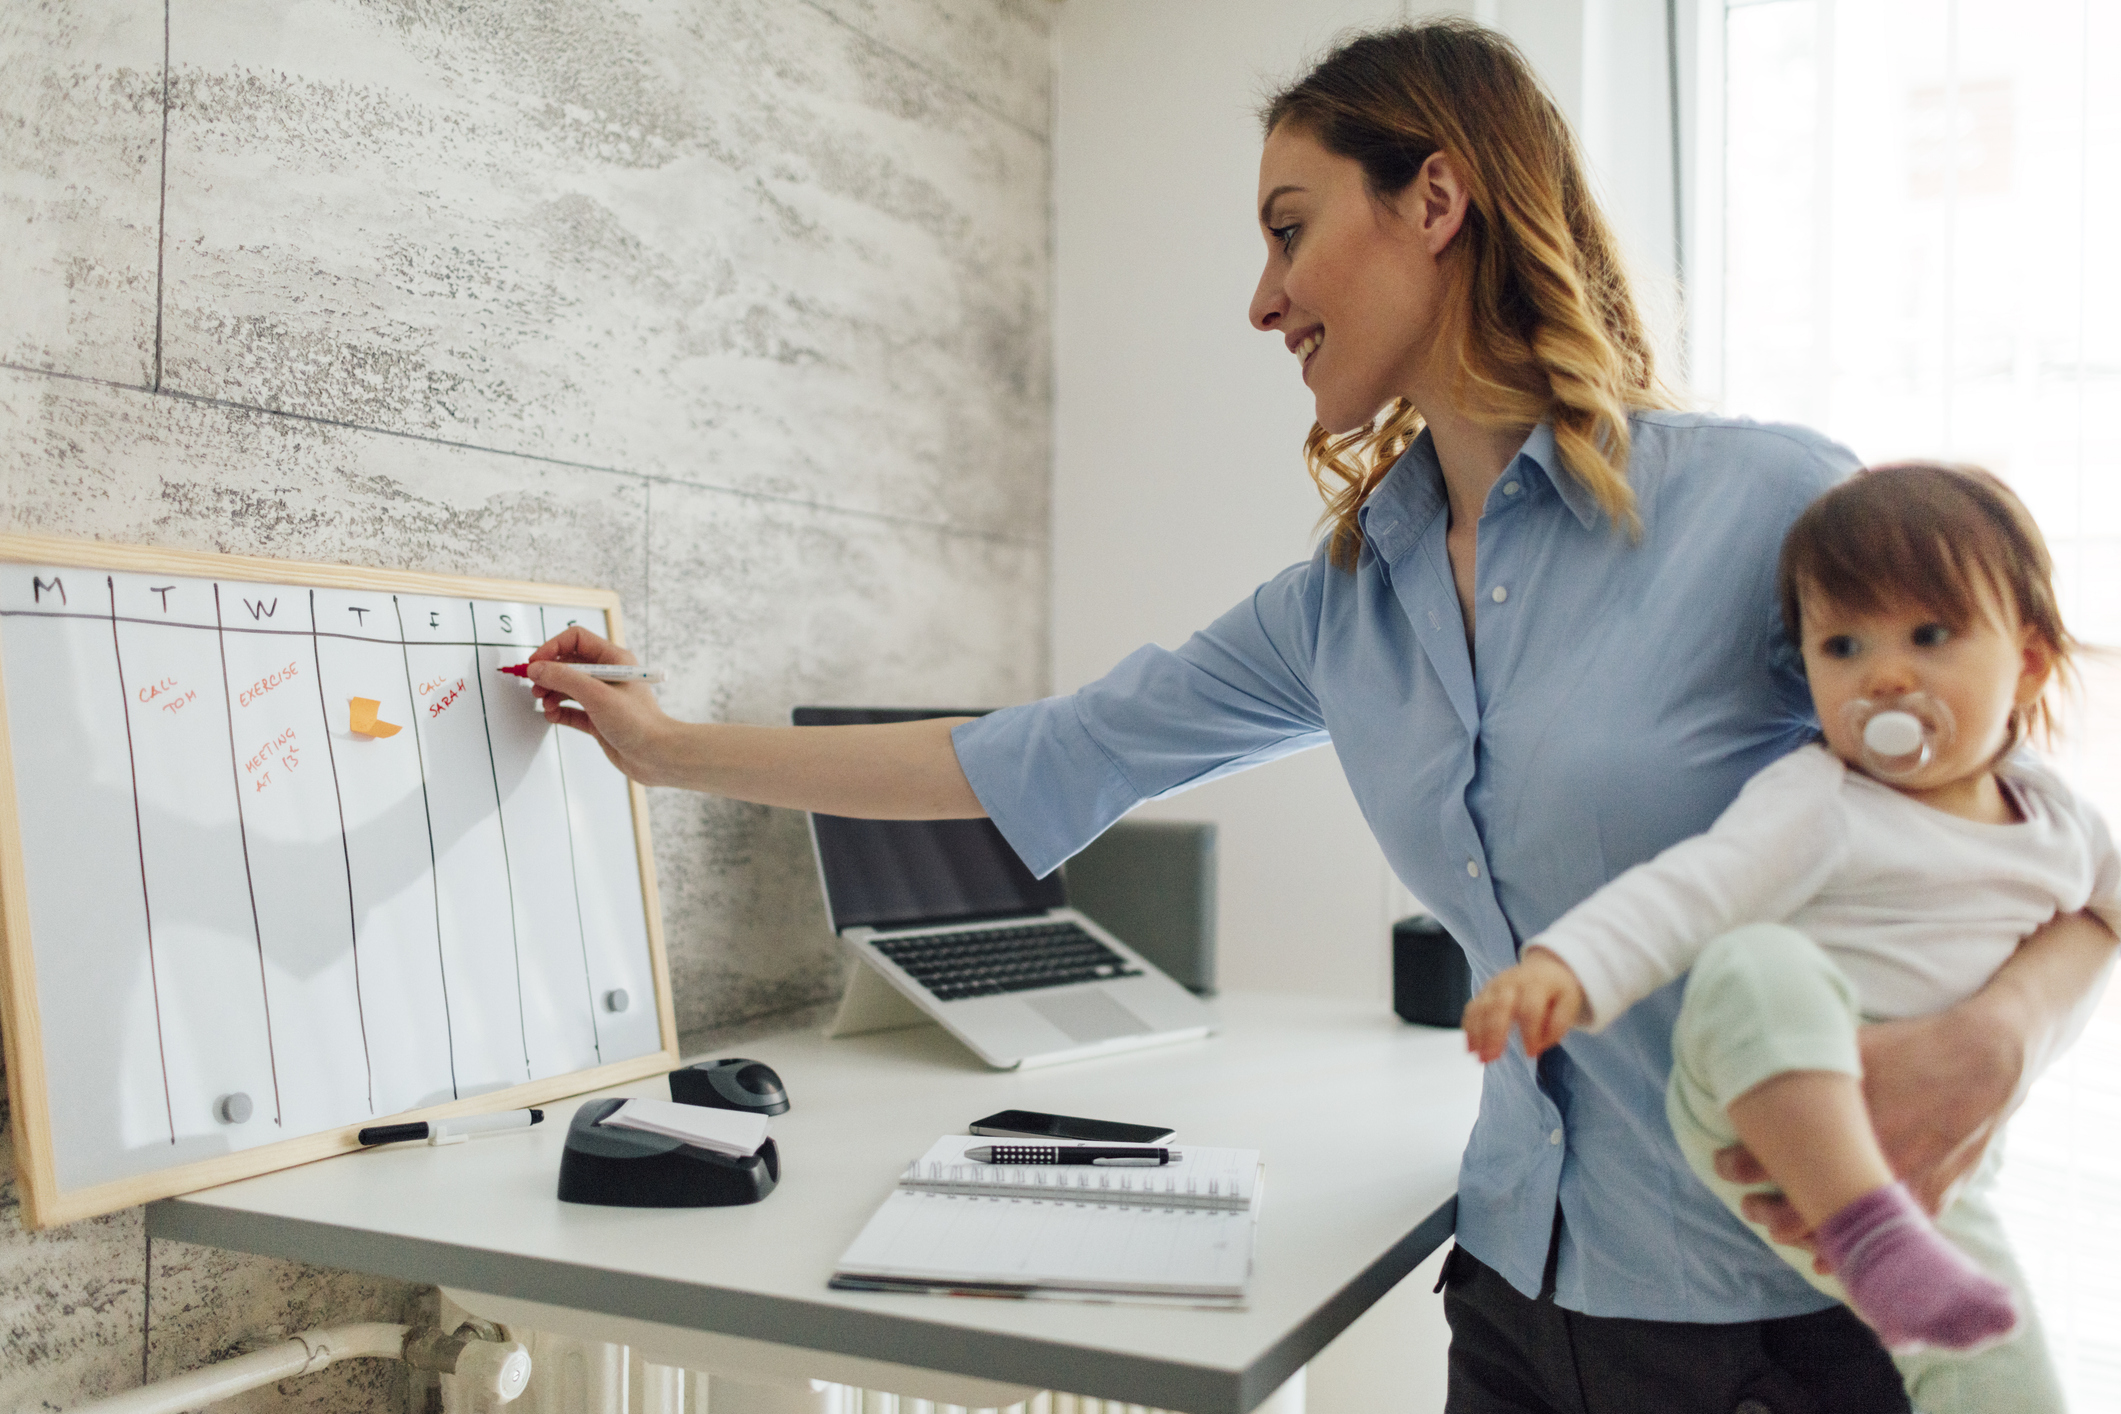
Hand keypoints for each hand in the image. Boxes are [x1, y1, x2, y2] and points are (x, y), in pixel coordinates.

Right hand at [524, 626, 680, 782]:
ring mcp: (602, 698)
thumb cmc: (638, 722)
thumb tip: (537, 668)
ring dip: (551, 693)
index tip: (535, 662)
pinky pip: (571, 709)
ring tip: (544, 702)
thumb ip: (564, 678)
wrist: (657, 756)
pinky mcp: (598, 719)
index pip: (576, 639)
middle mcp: (607, 676)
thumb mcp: (597, 694)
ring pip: (567, 687)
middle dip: (549, 673)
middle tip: (535, 686)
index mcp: (614, 660)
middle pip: (568, 663)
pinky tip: (553, 716)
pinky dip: (558, 711)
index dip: (552, 647)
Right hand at [1462, 947, 1584, 1062]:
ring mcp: (1494, 986)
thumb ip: (1557, 1025)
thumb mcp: (1569, 1004)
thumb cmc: (1555, 992)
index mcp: (1537, 984)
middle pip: (1499, 1005)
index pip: (1530, 1008)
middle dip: (1493, 1033)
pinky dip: (1469, 1028)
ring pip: (1481, 1007)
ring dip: (1477, 1033)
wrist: (1542, 968)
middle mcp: (1512, 982)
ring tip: (1478, 1057)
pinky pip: (1472, 1008)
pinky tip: (1470, 1047)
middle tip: (1491, 1058)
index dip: (1529, 1032)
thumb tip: (1537, 1047)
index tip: (1530, 1053)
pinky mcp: (1484, 992)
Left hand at [1714, 1004, 2019, 1269]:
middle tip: (1750, 1205)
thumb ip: (1807, 1059)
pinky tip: (1829, 1258)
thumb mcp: (1852, 1044)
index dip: (1742, 1163)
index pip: (1776, 1155)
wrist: (1984, 1062)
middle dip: (1769, 1210)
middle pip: (1802, 1207)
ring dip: (1809, 1234)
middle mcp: (1872, 1160)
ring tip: (1781, 1230)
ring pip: (1844, 1231)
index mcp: (1846, 1122)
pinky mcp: (1932, 1200)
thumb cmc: (1911, 1048)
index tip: (1722, 1164)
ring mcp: (1904, 1186)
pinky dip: (1857, 1249)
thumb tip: (1756, 1052)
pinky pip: (1889, 1238)